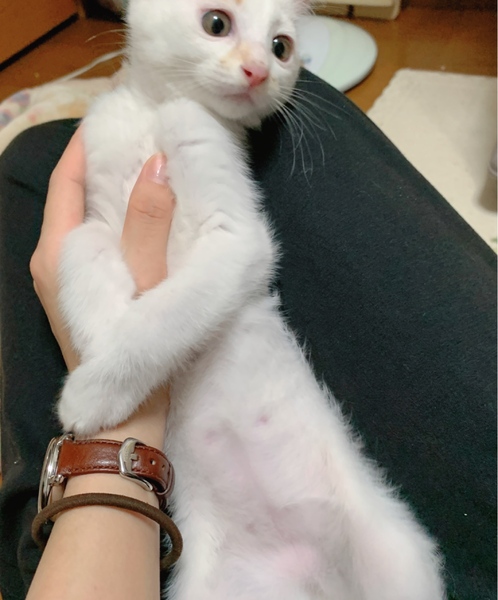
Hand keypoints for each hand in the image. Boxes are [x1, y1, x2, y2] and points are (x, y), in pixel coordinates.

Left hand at [30, 127, 175, 444]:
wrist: (123, 416)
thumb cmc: (134, 350)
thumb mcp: (148, 283)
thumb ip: (148, 223)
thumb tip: (156, 162)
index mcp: (58, 251)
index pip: (64, 180)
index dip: (86, 143)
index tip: (117, 117)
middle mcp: (50, 260)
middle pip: (70, 196)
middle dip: (99, 163)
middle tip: (140, 137)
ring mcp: (59, 279)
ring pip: (79, 218)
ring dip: (106, 190)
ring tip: (144, 166)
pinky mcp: (74, 293)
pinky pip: (87, 240)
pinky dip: (109, 218)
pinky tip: (138, 214)